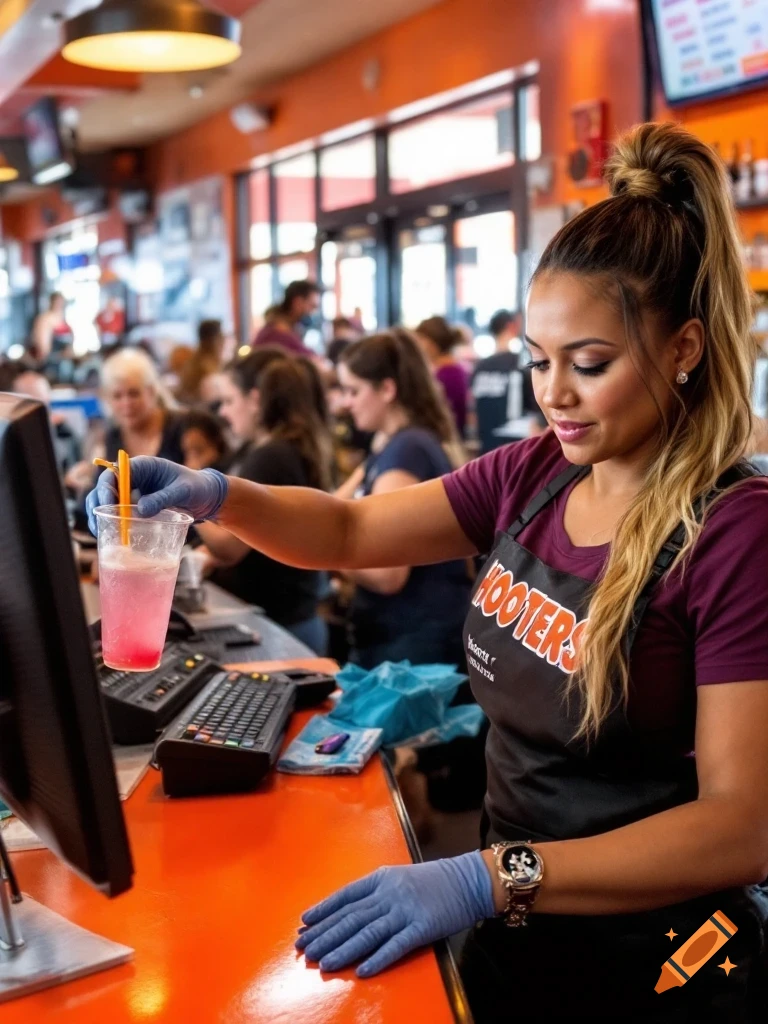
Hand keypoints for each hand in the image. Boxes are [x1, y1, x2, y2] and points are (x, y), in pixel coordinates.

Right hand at [86, 456, 228, 533]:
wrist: (207, 497)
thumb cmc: (198, 488)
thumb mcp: (183, 492)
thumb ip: (163, 498)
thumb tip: (141, 510)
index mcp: (144, 466)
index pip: (115, 472)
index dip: (106, 488)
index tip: (106, 505)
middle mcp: (134, 477)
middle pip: (105, 487)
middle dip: (97, 504)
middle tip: (97, 523)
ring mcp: (134, 492)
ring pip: (107, 501)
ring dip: (99, 515)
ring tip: (99, 532)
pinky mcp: (136, 506)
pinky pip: (118, 512)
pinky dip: (111, 522)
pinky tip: (109, 536)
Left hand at [295, 851, 494, 977]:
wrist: (467, 880)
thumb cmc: (432, 880)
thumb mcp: (399, 877)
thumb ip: (375, 892)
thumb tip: (346, 910)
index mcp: (381, 879)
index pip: (345, 896)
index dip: (324, 910)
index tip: (304, 924)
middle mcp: (389, 894)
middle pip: (351, 917)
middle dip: (325, 934)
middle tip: (305, 949)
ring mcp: (405, 911)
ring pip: (368, 932)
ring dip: (343, 949)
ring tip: (324, 962)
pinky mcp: (422, 928)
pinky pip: (396, 945)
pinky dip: (378, 958)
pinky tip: (362, 970)